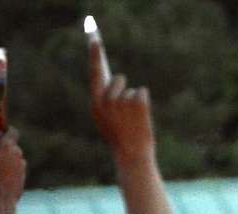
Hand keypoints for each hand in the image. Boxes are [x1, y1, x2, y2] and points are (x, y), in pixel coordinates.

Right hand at [0, 127, 25, 202]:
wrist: (1, 199)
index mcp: (7, 146)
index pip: (12, 131)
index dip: (5, 130)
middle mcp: (18, 153)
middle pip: (11, 144)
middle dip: (2, 146)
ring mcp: (22, 165)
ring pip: (13, 156)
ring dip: (5, 158)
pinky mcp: (23, 175)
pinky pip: (15, 167)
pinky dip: (9, 168)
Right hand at [90, 43, 154, 167]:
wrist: (132, 155)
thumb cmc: (119, 138)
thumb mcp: (106, 120)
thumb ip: (105, 101)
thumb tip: (114, 81)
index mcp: (96, 103)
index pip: (95, 72)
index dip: (94, 53)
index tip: (94, 35)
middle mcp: (107, 99)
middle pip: (118, 79)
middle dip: (121, 85)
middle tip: (123, 80)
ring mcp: (123, 100)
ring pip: (131, 89)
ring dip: (134, 100)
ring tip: (132, 119)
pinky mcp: (139, 101)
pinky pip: (142, 93)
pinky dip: (144, 103)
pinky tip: (141, 117)